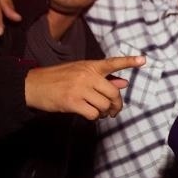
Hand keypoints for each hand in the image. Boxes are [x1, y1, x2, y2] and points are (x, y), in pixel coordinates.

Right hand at [24, 56, 144, 118]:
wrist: (33, 85)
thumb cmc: (58, 79)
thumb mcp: (79, 73)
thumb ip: (102, 79)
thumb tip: (123, 83)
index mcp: (90, 66)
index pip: (113, 62)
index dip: (129, 62)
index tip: (143, 60)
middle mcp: (87, 75)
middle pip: (113, 93)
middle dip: (117, 105)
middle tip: (114, 111)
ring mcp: (80, 88)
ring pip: (104, 105)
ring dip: (105, 112)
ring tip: (101, 113)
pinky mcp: (73, 102)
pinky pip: (93, 113)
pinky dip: (94, 117)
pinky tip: (89, 114)